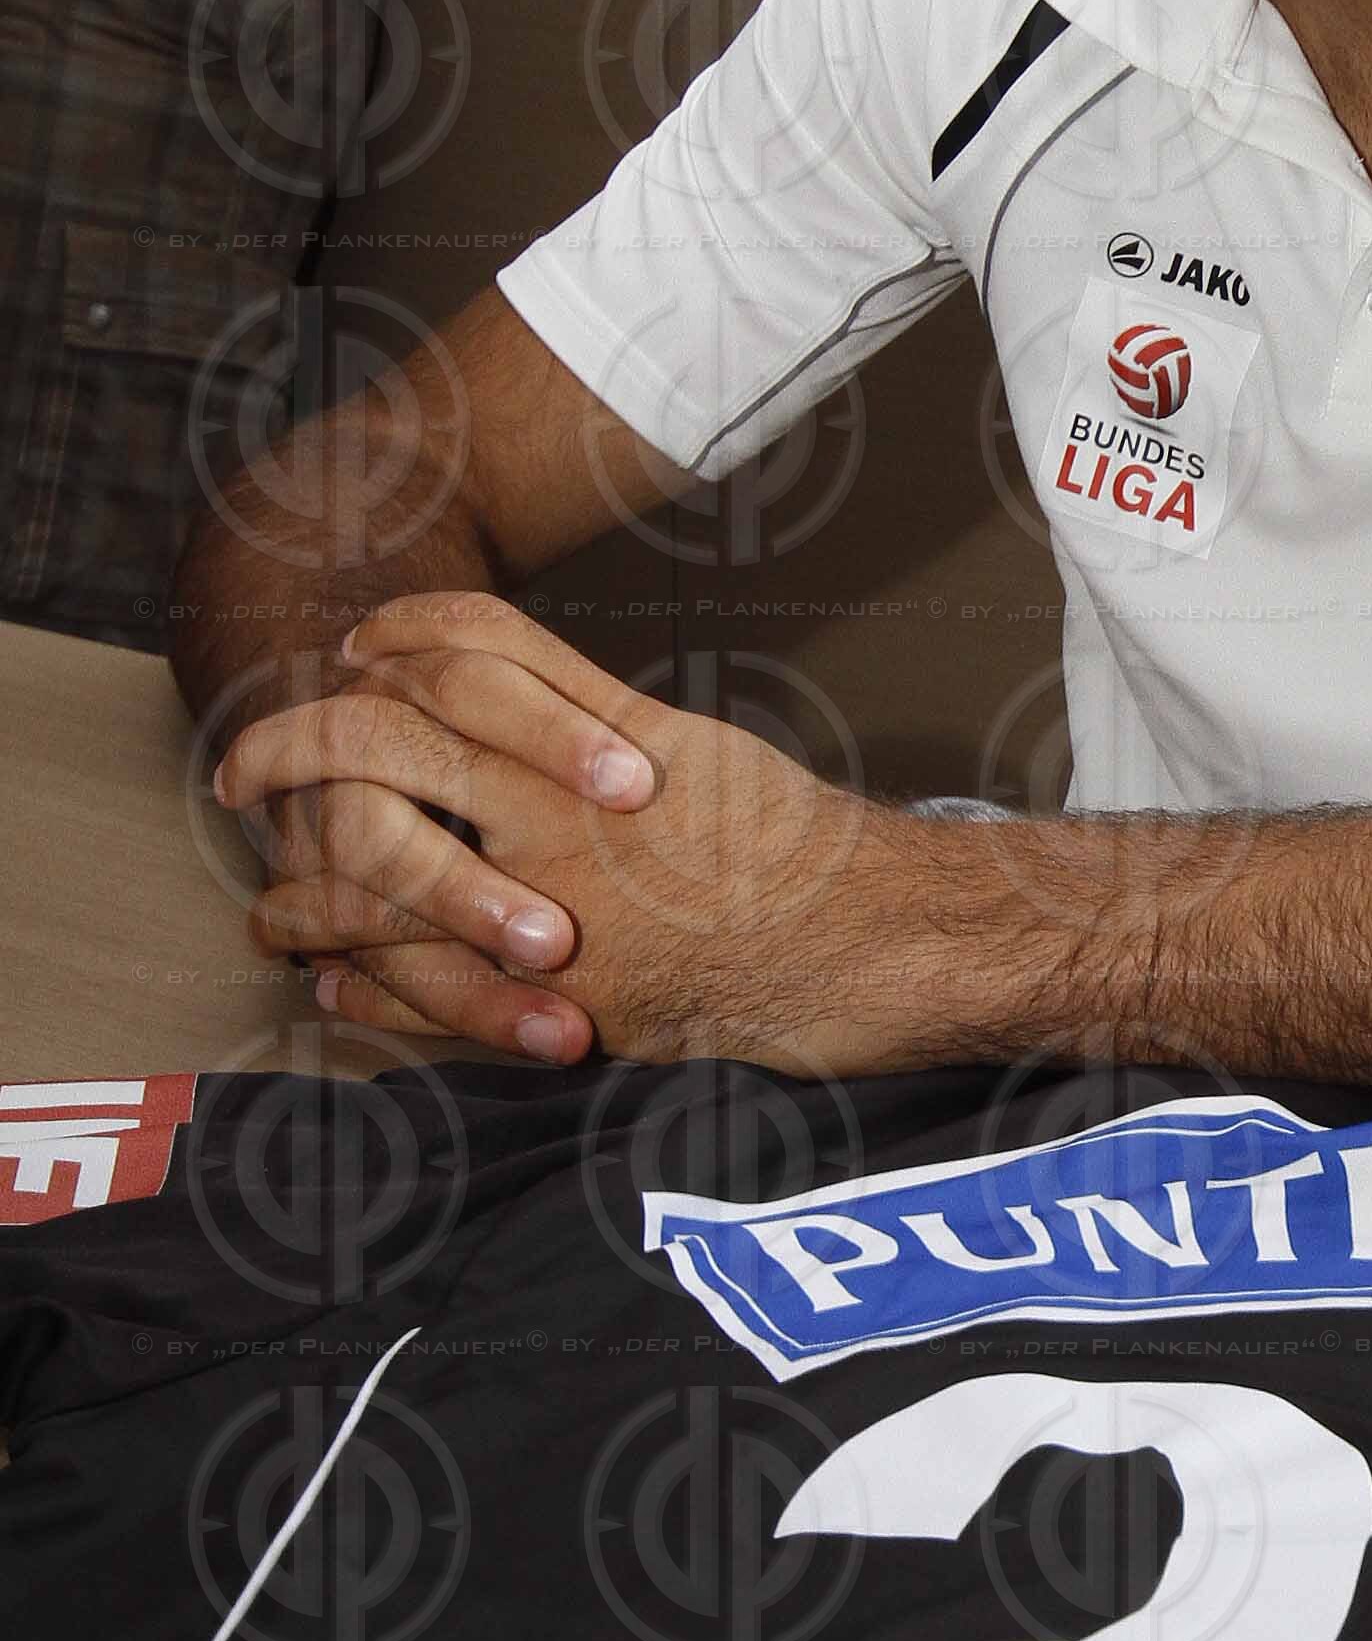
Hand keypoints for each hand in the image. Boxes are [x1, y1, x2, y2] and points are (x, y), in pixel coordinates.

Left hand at [227, 592, 898, 1067]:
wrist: (862, 945)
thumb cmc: (790, 848)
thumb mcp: (692, 748)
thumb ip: (592, 717)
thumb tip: (507, 687)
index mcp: (587, 738)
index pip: (455, 654)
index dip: (387, 641)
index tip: (347, 652)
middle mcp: (552, 811)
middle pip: (381, 747)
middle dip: (291, 750)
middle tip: (240, 772)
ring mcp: (545, 907)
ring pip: (380, 876)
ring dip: (305, 886)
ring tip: (267, 901)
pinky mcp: (554, 999)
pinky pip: (425, 989)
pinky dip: (364, 982)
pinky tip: (332, 980)